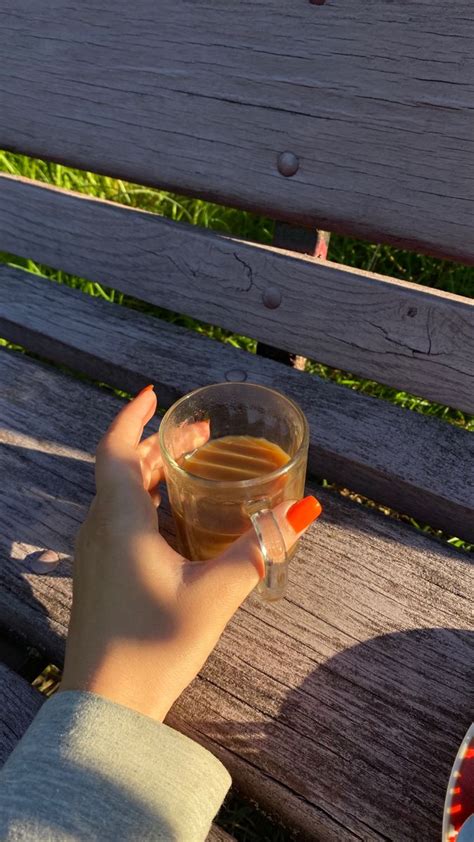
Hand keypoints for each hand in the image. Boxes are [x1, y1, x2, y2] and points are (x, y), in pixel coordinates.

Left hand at [61, 387, 320, 720]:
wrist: (107, 704)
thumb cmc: (155, 645)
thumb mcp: (216, 594)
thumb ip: (260, 550)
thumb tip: (304, 511)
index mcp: (120, 521)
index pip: (118, 449)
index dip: (133, 416)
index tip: (154, 394)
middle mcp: (101, 528)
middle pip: (125, 469)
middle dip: (160, 445)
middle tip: (199, 434)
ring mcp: (95, 553)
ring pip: (121, 495)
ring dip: (153, 473)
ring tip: (192, 467)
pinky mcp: (100, 574)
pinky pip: (120, 519)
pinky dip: (147, 502)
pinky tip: (177, 519)